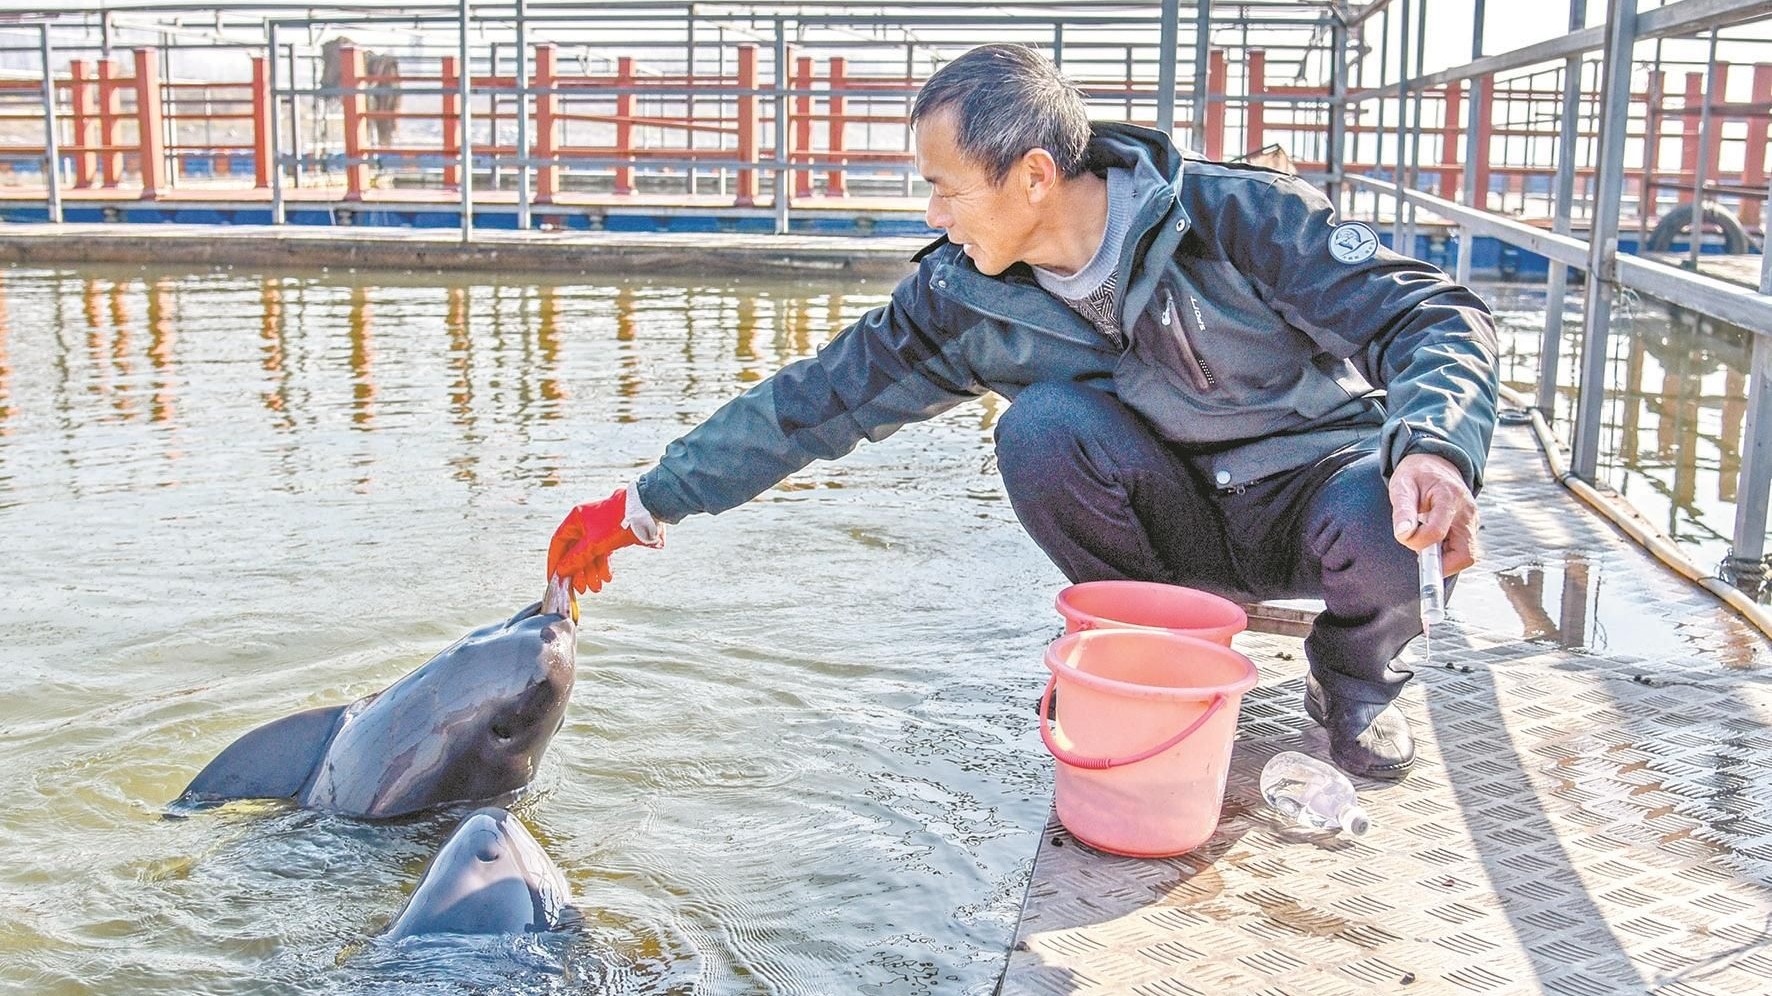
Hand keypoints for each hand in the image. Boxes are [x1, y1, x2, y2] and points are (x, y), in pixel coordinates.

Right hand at [548, 487, 644, 594]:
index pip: (558, 543)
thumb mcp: (594, 544)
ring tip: (596, 587)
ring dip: (591, 572)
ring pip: (589, 555)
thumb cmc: (619, 521)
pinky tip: (606, 577)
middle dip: (577, 572)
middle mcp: (585, 523)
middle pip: (574, 552)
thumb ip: (576, 558)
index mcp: (576, 519)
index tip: (554, 578)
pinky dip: (603, 566)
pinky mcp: (612, 535)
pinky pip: (602, 553)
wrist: (648, 512)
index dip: (555, 562)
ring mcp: (599, 529)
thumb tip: (562, 570)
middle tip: (580, 588)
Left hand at [1387, 453, 1478, 574]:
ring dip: (1443, 560)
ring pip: (1466, 556)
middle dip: (1440, 564)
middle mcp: (1467, 512)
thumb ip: (1402, 510)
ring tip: (1424, 543)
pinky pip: (1464, 551)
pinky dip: (1447, 555)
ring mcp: (1473, 522)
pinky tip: (1432, 544)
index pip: (1436, 532)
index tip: (1404, 536)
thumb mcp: (1402, 485)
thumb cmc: (1416, 474)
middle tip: (1419, 554)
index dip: (1416, 542)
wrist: (1435, 464)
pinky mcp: (1471, 529)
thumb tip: (1403, 535)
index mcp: (1449, 497)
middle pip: (1465, 555)